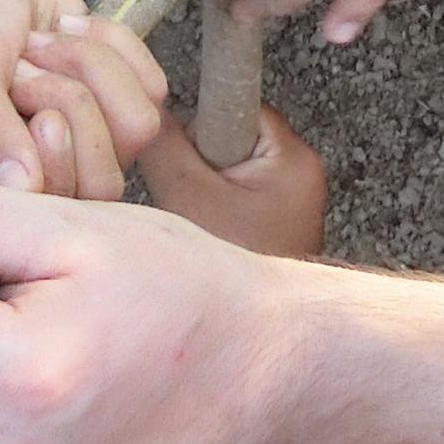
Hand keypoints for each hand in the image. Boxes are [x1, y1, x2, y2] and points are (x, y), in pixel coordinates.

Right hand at [0, 0, 162, 197]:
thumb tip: (22, 189)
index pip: (45, 210)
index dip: (51, 146)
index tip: (15, 84)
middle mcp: (30, 187)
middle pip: (103, 182)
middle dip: (70, 96)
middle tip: (24, 62)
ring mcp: (78, 155)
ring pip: (136, 129)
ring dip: (90, 64)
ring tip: (40, 43)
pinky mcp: (111, 114)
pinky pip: (152, 91)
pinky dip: (112, 43)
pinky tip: (64, 29)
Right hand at [135, 102, 327, 260]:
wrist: (256, 342)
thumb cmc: (237, 269)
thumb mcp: (187, 199)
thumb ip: (163, 147)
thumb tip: (144, 112)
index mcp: (292, 157)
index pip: (234, 101)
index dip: (197, 122)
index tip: (177, 143)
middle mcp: (299, 174)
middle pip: (225, 135)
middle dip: (196, 161)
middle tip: (189, 198)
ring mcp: (285, 201)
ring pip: (221, 169)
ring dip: (198, 189)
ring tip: (197, 223)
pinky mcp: (269, 222)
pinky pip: (227, 197)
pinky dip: (207, 210)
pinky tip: (204, 236)